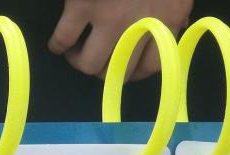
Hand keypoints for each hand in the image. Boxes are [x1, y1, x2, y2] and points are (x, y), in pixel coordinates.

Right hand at [48, 0, 191, 79]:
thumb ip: (172, 11)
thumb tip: (168, 31)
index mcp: (168, 18)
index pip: (152, 66)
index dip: (134, 71)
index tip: (123, 66)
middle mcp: (141, 25)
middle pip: (120, 72)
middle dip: (106, 72)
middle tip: (96, 61)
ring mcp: (109, 17)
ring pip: (90, 64)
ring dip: (80, 62)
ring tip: (74, 53)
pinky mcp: (82, 5)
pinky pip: (63, 39)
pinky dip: (57, 46)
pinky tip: (57, 43)